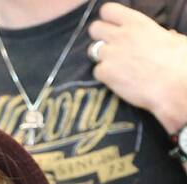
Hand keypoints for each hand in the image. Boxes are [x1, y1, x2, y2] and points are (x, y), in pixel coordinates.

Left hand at [87, 2, 186, 132]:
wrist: (174, 85)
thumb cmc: (179, 62)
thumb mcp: (174, 40)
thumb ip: (161, 36)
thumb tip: (166, 36)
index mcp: (137, 23)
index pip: (108, 10)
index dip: (108, 19)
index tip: (113, 26)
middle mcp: (121, 36)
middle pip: (94, 28)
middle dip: (99, 36)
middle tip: (109, 46)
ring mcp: (110, 54)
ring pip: (92, 51)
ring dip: (102, 57)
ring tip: (115, 65)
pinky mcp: (105, 73)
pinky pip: (96, 71)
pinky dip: (104, 75)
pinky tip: (116, 79)